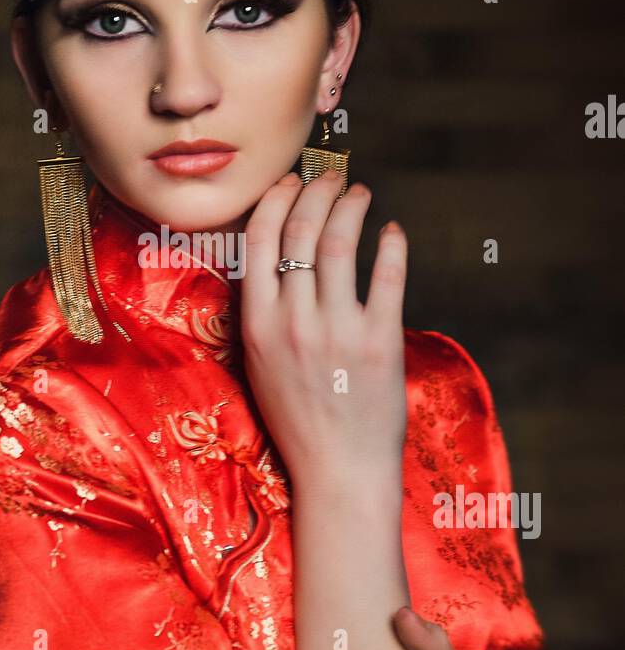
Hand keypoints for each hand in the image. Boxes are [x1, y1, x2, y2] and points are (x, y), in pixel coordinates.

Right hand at [240, 173, 407, 484]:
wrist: (338, 472)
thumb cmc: (297, 419)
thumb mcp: (258, 364)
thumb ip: (263, 312)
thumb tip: (275, 255)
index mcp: (256, 324)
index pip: (258, 240)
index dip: (276, 200)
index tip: (290, 182)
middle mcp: (292, 321)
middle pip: (302, 231)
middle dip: (317, 192)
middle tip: (331, 178)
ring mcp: (337, 330)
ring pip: (342, 244)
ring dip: (353, 208)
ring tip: (360, 195)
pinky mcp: (379, 341)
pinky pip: (388, 277)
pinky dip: (392, 245)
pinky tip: (393, 232)